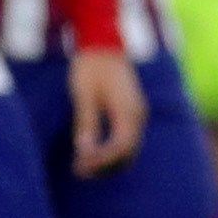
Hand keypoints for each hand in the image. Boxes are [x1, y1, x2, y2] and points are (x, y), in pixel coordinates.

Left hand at [69, 47, 145, 177]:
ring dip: (109, 161)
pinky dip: (112, 151)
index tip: (80, 167)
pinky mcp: (131, 112)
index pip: (120, 148)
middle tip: (79, 172)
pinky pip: (126, 139)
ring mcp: (137, 114)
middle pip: (128, 153)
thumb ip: (86, 124)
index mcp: (128, 111)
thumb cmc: (91, 68)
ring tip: (84, 167)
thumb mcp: (84, 96)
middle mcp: (138, 115)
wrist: (104, 44)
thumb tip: (84, 152)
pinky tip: (93, 153)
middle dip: (105, 166)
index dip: (101, 161)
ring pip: (129, 149)